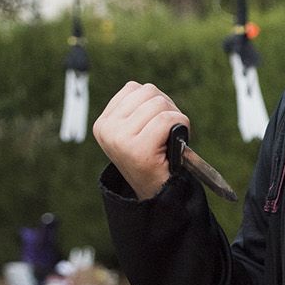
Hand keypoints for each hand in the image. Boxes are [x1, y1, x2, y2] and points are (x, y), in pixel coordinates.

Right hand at [92, 81, 189, 200]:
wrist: (157, 195)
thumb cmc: (153, 159)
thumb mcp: (136, 130)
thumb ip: (138, 108)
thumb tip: (152, 92)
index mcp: (103, 123)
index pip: (133, 88)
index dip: (153, 101)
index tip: (155, 123)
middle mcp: (107, 129)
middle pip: (148, 92)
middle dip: (166, 107)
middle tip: (167, 131)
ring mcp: (121, 139)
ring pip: (159, 104)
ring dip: (174, 117)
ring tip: (169, 137)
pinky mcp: (138, 149)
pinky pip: (168, 119)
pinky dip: (181, 125)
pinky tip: (175, 142)